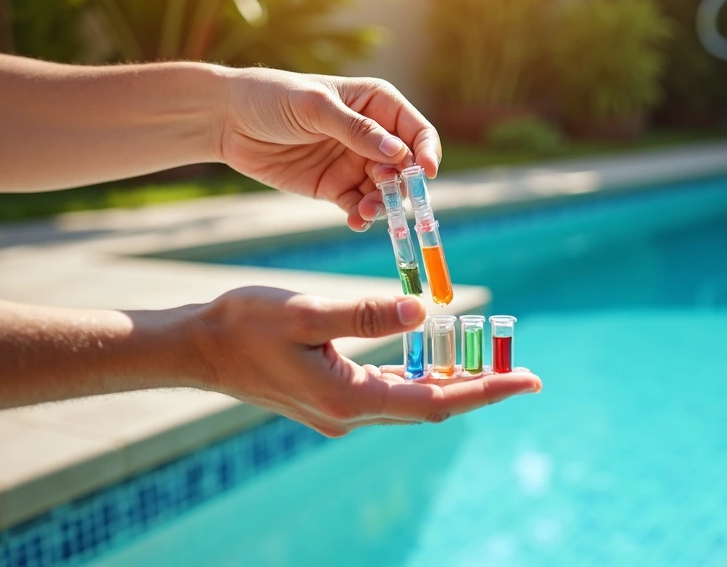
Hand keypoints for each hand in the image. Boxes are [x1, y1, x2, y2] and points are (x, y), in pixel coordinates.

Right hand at [190, 286, 541, 435]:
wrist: (197, 348)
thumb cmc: (245, 324)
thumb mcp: (308, 311)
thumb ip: (368, 313)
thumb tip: (427, 311)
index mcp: (350, 399)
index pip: (437, 401)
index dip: (487, 391)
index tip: (529, 381)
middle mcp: (351, 414)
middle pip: (432, 405)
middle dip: (480, 388)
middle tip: (524, 373)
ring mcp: (341, 412)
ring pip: (412, 399)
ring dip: (451, 383)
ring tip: (492, 363)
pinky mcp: (332, 399)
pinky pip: (390, 390)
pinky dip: (420, 376)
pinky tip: (437, 358)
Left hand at [218, 67, 441, 230]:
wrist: (227, 120)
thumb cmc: (272, 97)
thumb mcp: (315, 107)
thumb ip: (357, 131)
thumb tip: (398, 154)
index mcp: (377, 105)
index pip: (416, 130)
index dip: (426, 151)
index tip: (425, 173)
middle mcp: (372, 136)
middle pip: (405, 166)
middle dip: (402, 183)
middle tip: (389, 194)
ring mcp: (354, 163)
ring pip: (385, 190)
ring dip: (384, 204)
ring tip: (368, 211)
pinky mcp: (335, 187)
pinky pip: (358, 206)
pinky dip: (362, 216)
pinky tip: (357, 221)